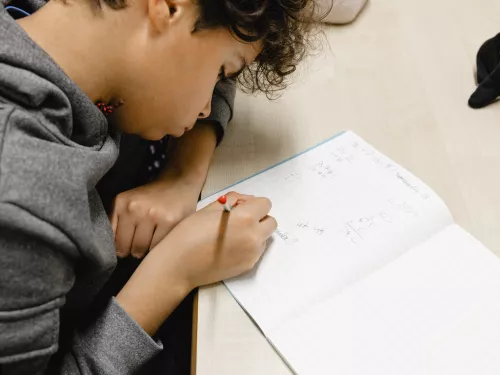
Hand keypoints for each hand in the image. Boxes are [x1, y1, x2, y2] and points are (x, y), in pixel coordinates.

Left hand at [111, 173, 200, 258]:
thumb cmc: (153, 196)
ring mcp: (153, 214)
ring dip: (146, 249)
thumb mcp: (130, 202)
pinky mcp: (170, 221)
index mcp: (121, 202)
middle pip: (125, 246)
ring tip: (152, 238)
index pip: (111, 237)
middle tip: (140, 244)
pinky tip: (163, 236)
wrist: (180, 182)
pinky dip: (160, 245)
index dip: (119, 246)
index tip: (127, 245)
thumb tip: (115, 251)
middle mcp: (134, 208)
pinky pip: (158, 246)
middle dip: (132, 250)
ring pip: (141, 248)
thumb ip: (118, 222)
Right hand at [116, 192, 276, 334]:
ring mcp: (253, 253)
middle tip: (240, 221)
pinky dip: (249, 247)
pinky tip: (230, 247)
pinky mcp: (248, 266)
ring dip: (256, 233)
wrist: (179, 265)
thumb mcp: (209, 208)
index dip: (253, 204)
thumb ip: (233, 200)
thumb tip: (246, 200)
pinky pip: (257, 251)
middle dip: (259, 218)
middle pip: (271, 221)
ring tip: (233, 235)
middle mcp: (254, 236)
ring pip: (265, 237)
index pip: (265, 204)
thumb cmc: (189, 234)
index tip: (242, 208)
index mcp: (245, 217)